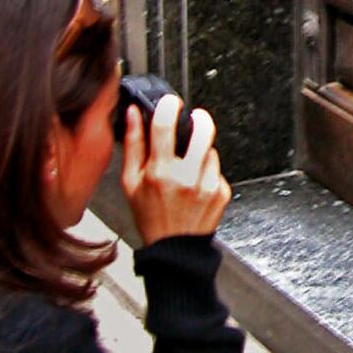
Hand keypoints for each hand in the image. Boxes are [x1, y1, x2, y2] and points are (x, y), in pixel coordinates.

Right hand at [120, 93, 231, 246]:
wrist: (175, 250)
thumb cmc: (150, 217)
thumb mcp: (130, 183)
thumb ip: (133, 145)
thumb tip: (133, 115)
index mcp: (160, 172)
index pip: (165, 125)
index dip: (168, 106)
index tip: (170, 102)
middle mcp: (186, 177)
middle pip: (203, 130)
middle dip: (199, 118)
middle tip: (194, 118)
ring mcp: (207, 185)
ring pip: (210, 150)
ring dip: (201, 151)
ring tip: (187, 167)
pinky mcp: (221, 192)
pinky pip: (217, 169)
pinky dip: (208, 171)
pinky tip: (196, 184)